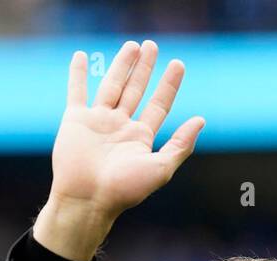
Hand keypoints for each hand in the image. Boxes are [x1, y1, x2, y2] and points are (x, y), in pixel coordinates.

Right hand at [34, 40, 205, 260]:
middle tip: (152, 46)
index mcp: (140, 138)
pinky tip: (82, 57)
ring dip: (121, 65)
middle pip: (136, 90)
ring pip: (112, 86)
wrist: (88, 199)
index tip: (178, 64)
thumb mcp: (160, 168)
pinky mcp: (75, 121)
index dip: (169, 85)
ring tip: (132, 46)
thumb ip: (180, 144)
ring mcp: (98, 122)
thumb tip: (200, 120)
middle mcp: (120, 127)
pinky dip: (78, 74)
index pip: (159, 105)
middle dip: (145, 69)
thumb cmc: (125, 190)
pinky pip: (77, 92)